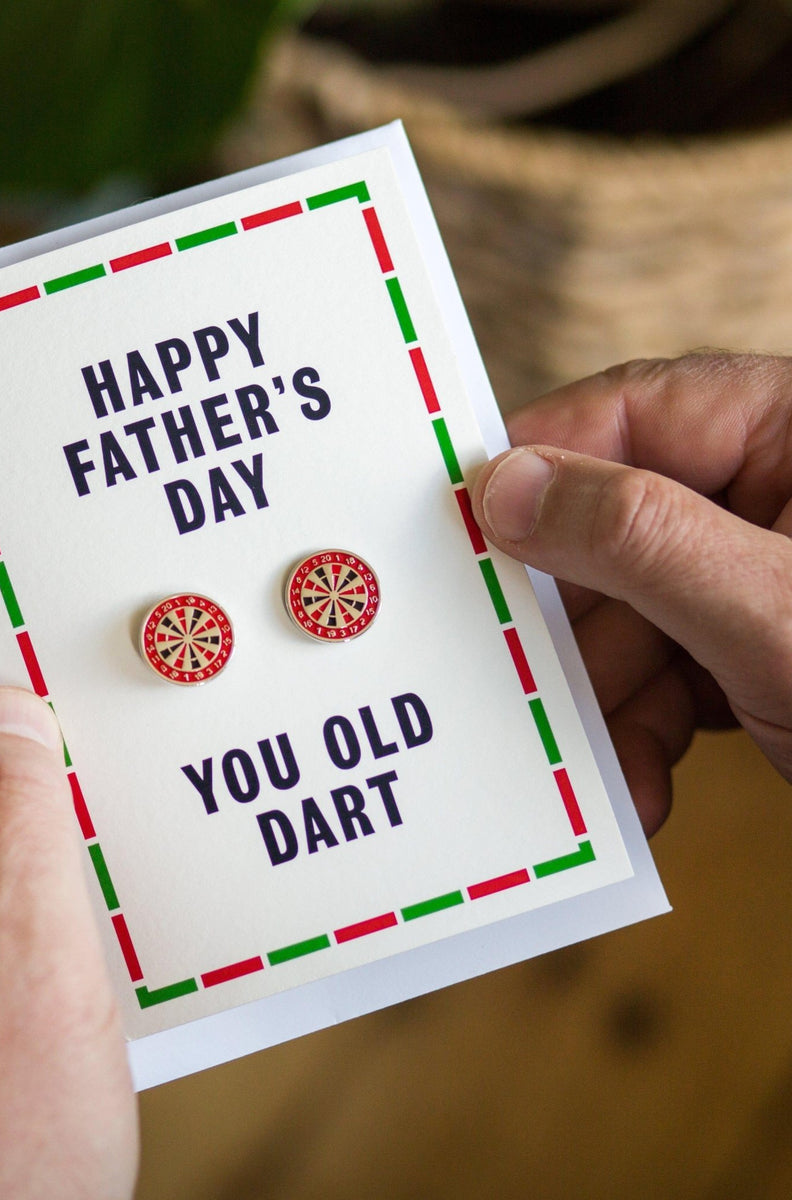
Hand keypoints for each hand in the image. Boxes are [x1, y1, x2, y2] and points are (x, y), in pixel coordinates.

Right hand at [470, 354, 791, 834]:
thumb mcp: (780, 611)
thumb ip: (640, 537)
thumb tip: (506, 485)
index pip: (625, 416)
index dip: (531, 469)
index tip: (455, 529)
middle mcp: (767, 491)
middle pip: (608, 530)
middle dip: (572, 631)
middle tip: (523, 689)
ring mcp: (756, 572)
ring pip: (626, 614)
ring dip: (602, 702)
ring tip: (607, 770)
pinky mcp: (754, 643)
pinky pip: (664, 670)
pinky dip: (641, 730)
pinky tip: (640, 782)